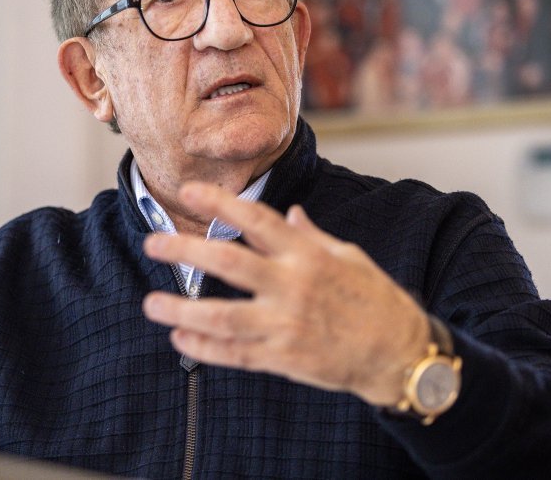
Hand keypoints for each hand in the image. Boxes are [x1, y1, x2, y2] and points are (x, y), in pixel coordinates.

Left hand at [141, 181, 428, 405]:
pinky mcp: (284, 358)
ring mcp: (286, 324)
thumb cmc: (375, 299)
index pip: (257, 220)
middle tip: (153, 244)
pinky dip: (205, 347)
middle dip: (185, 251)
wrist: (399, 354)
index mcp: (308, 255)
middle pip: (229, 264)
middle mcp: (293, 286)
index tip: (190, 192)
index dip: (221, 204)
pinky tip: (180, 337)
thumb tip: (289, 212)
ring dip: (183, 309)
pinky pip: (236, 353)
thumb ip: (311, 236)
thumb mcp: (348, 256)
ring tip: (151, 304)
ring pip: (223, 316)